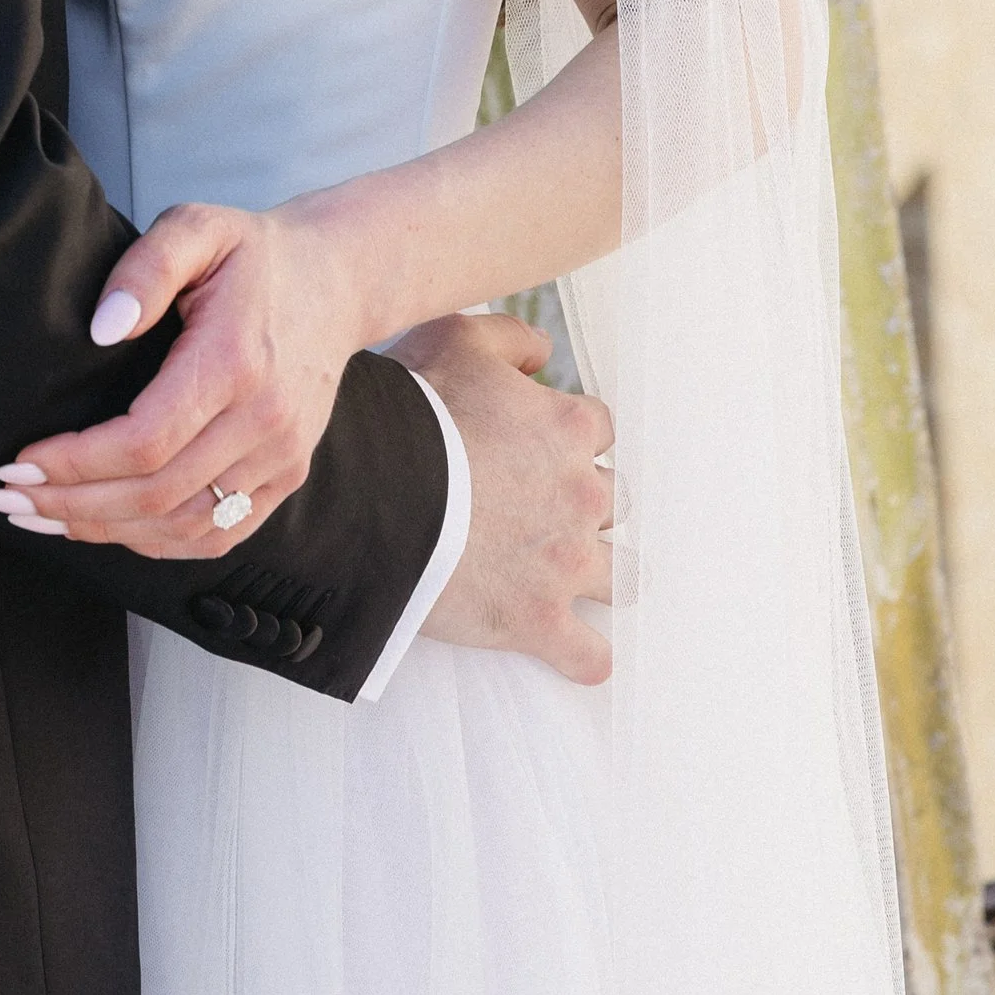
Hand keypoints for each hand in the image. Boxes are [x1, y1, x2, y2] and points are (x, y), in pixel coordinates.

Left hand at [0, 201, 364, 558]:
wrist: (336, 280)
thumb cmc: (254, 254)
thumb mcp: (197, 227)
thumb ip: (145, 268)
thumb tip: (102, 329)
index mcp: (235, 362)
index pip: (145, 441)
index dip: (75, 464)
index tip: (19, 461)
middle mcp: (264, 421)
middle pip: (156, 495)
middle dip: (70, 505)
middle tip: (7, 498)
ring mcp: (281, 458)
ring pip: (183, 527)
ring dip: (105, 531)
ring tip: (41, 518)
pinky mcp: (286, 477)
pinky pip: (218, 535)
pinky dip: (156, 543)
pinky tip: (107, 528)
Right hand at [401, 311, 614, 683]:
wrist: (376, 490)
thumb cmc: (412, 411)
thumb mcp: (457, 338)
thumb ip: (511, 338)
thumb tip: (542, 353)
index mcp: (567, 428)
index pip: (598, 429)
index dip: (567, 438)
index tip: (536, 449)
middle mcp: (580, 493)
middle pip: (611, 500)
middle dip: (582, 503)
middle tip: (539, 509)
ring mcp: (565, 562)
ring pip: (618, 575)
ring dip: (600, 575)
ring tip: (573, 578)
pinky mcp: (539, 620)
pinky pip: (589, 654)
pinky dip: (585, 656)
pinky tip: (576, 652)